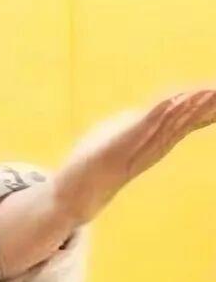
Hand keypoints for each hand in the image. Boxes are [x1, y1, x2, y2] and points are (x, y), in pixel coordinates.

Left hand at [53, 89, 215, 224]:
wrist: (79, 189)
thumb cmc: (100, 161)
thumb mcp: (127, 135)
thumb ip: (145, 124)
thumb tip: (157, 112)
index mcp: (159, 140)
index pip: (190, 120)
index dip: (209, 107)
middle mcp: (156, 143)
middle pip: (188, 120)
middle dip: (209, 105)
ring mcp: (141, 144)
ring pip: (173, 122)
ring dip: (191, 106)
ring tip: (211, 92)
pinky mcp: (121, 144)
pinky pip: (145, 125)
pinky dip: (160, 112)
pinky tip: (173, 100)